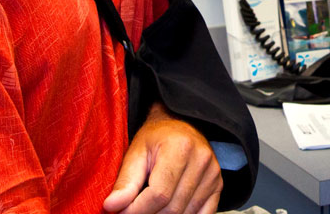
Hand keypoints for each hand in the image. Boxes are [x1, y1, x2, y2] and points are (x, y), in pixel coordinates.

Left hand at [102, 103, 222, 213]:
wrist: (180, 125)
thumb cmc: (156, 138)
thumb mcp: (136, 152)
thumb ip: (125, 182)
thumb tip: (112, 207)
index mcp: (179, 147)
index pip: (158, 194)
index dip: (137, 210)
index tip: (121, 212)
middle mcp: (201, 159)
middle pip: (172, 207)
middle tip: (133, 211)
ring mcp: (213, 173)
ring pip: (186, 213)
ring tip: (150, 207)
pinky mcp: (218, 184)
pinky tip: (168, 210)